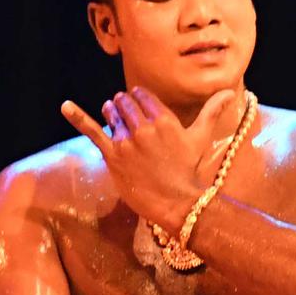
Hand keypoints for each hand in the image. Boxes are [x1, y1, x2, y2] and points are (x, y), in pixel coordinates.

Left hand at [61, 86, 238, 228]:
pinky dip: (77, 116)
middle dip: (124, 106)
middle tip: (126, 116)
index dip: (137, 99)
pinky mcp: (113, 156)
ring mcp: (127, 141)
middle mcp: (144, 127)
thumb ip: (212, 111)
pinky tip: (65, 106)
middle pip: (125, 103)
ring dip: (111, 114)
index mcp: (163, 119)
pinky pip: (92, 131)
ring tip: (114, 118)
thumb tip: (231, 92)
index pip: (141, 96)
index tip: (138, 105)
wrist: (177, 202)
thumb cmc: (189, 171)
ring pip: (112, 115)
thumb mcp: (200, 138)